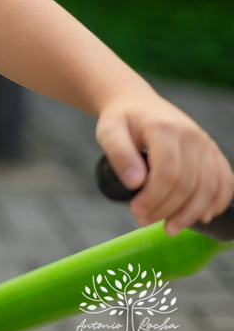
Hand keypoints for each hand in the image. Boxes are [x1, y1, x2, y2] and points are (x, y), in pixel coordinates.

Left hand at [95, 94, 233, 236]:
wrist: (137, 102)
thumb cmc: (121, 120)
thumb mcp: (108, 132)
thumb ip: (118, 154)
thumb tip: (135, 183)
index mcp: (164, 129)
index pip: (167, 173)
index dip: (154, 198)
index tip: (136, 210)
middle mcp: (191, 136)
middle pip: (188, 184)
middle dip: (167, 209)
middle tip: (144, 220)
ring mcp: (205, 143)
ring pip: (209, 187)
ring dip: (191, 213)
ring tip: (170, 228)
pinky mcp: (212, 151)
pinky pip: (225, 180)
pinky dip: (218, 201)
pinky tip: (202, 216)